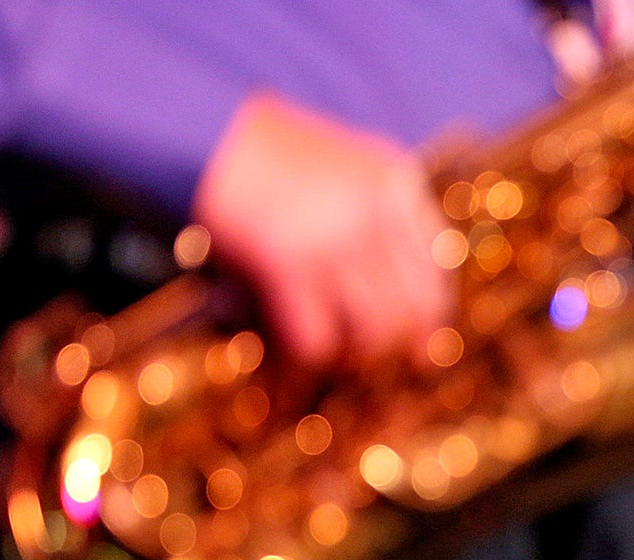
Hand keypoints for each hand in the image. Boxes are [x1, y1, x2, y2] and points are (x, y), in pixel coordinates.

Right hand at [191, 91, 450, 371]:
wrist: (196, 126)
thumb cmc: (262, 152)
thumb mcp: (342, 164)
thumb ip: (377, 213)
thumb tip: (402, 300)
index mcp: (395, 180)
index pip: (437, 270)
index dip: (428, 317)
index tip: (418, 344)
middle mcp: (375, 210)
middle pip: (414, 310)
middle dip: (394, 346)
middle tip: (365, 358)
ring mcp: (334, 237)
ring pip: (373, 332)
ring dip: (351, 355)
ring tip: (327, 355)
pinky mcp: (287, 262)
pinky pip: (317, 338)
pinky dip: (307, 357)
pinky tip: (292, 357)